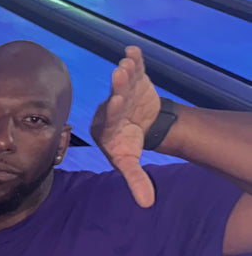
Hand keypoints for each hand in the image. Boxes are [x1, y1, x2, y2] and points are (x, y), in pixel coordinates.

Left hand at [90, 45, 161, 207]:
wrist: (137, 127)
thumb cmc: (127, 145)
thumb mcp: (129, 162)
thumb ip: (136, 180)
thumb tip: (147, 204)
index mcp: (108, 128)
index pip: (110, 118)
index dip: (114, 110)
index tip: (116, 103)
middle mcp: (112, 108)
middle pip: (114, 96)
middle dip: (117, 87)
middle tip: (119, 74)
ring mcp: (122, 93)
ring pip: (123, 82)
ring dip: (126, 71)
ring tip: (127, 61)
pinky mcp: (134, 82)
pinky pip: (133, 70)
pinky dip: (135, 60)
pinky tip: (132, 50)